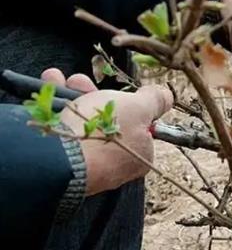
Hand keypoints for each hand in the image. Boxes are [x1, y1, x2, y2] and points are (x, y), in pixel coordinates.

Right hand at [41, 69, 172, 195]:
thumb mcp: (138, 108)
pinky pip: (63, 134)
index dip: (125, 104)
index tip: (114, 90)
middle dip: (93, 95)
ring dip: (71, 97)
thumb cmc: (106, 131)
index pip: (137, 127)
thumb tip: (167, 97)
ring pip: (82, 125)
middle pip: (107, 122)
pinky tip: (46, 95)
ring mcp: (88, 167)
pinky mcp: (62, 165)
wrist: (58, 158)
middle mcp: (116, 166)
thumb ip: (154, 101)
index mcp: (140, 157)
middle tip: (79, 82)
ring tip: (58, 82)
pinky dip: (55, 112)